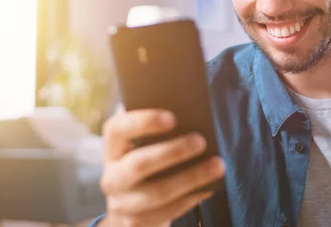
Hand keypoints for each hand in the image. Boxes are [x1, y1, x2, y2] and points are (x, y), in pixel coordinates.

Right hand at [98, 109, 224, 226]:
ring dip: (190, 178)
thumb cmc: (150, 164)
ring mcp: (121, 203)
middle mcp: (112, 176)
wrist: (133, 208)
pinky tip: (209, 188)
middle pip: (139, 164)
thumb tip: (197, 115)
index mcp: (113, 148)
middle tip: (201, 141)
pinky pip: (166, 212)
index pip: (117, 129)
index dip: (142, 122)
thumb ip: (162, 131)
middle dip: (173, 152)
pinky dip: (190, 199)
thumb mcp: (146, 146)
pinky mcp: (136, 223)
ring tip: (218, 166)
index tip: (172, 118)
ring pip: (156, 192)